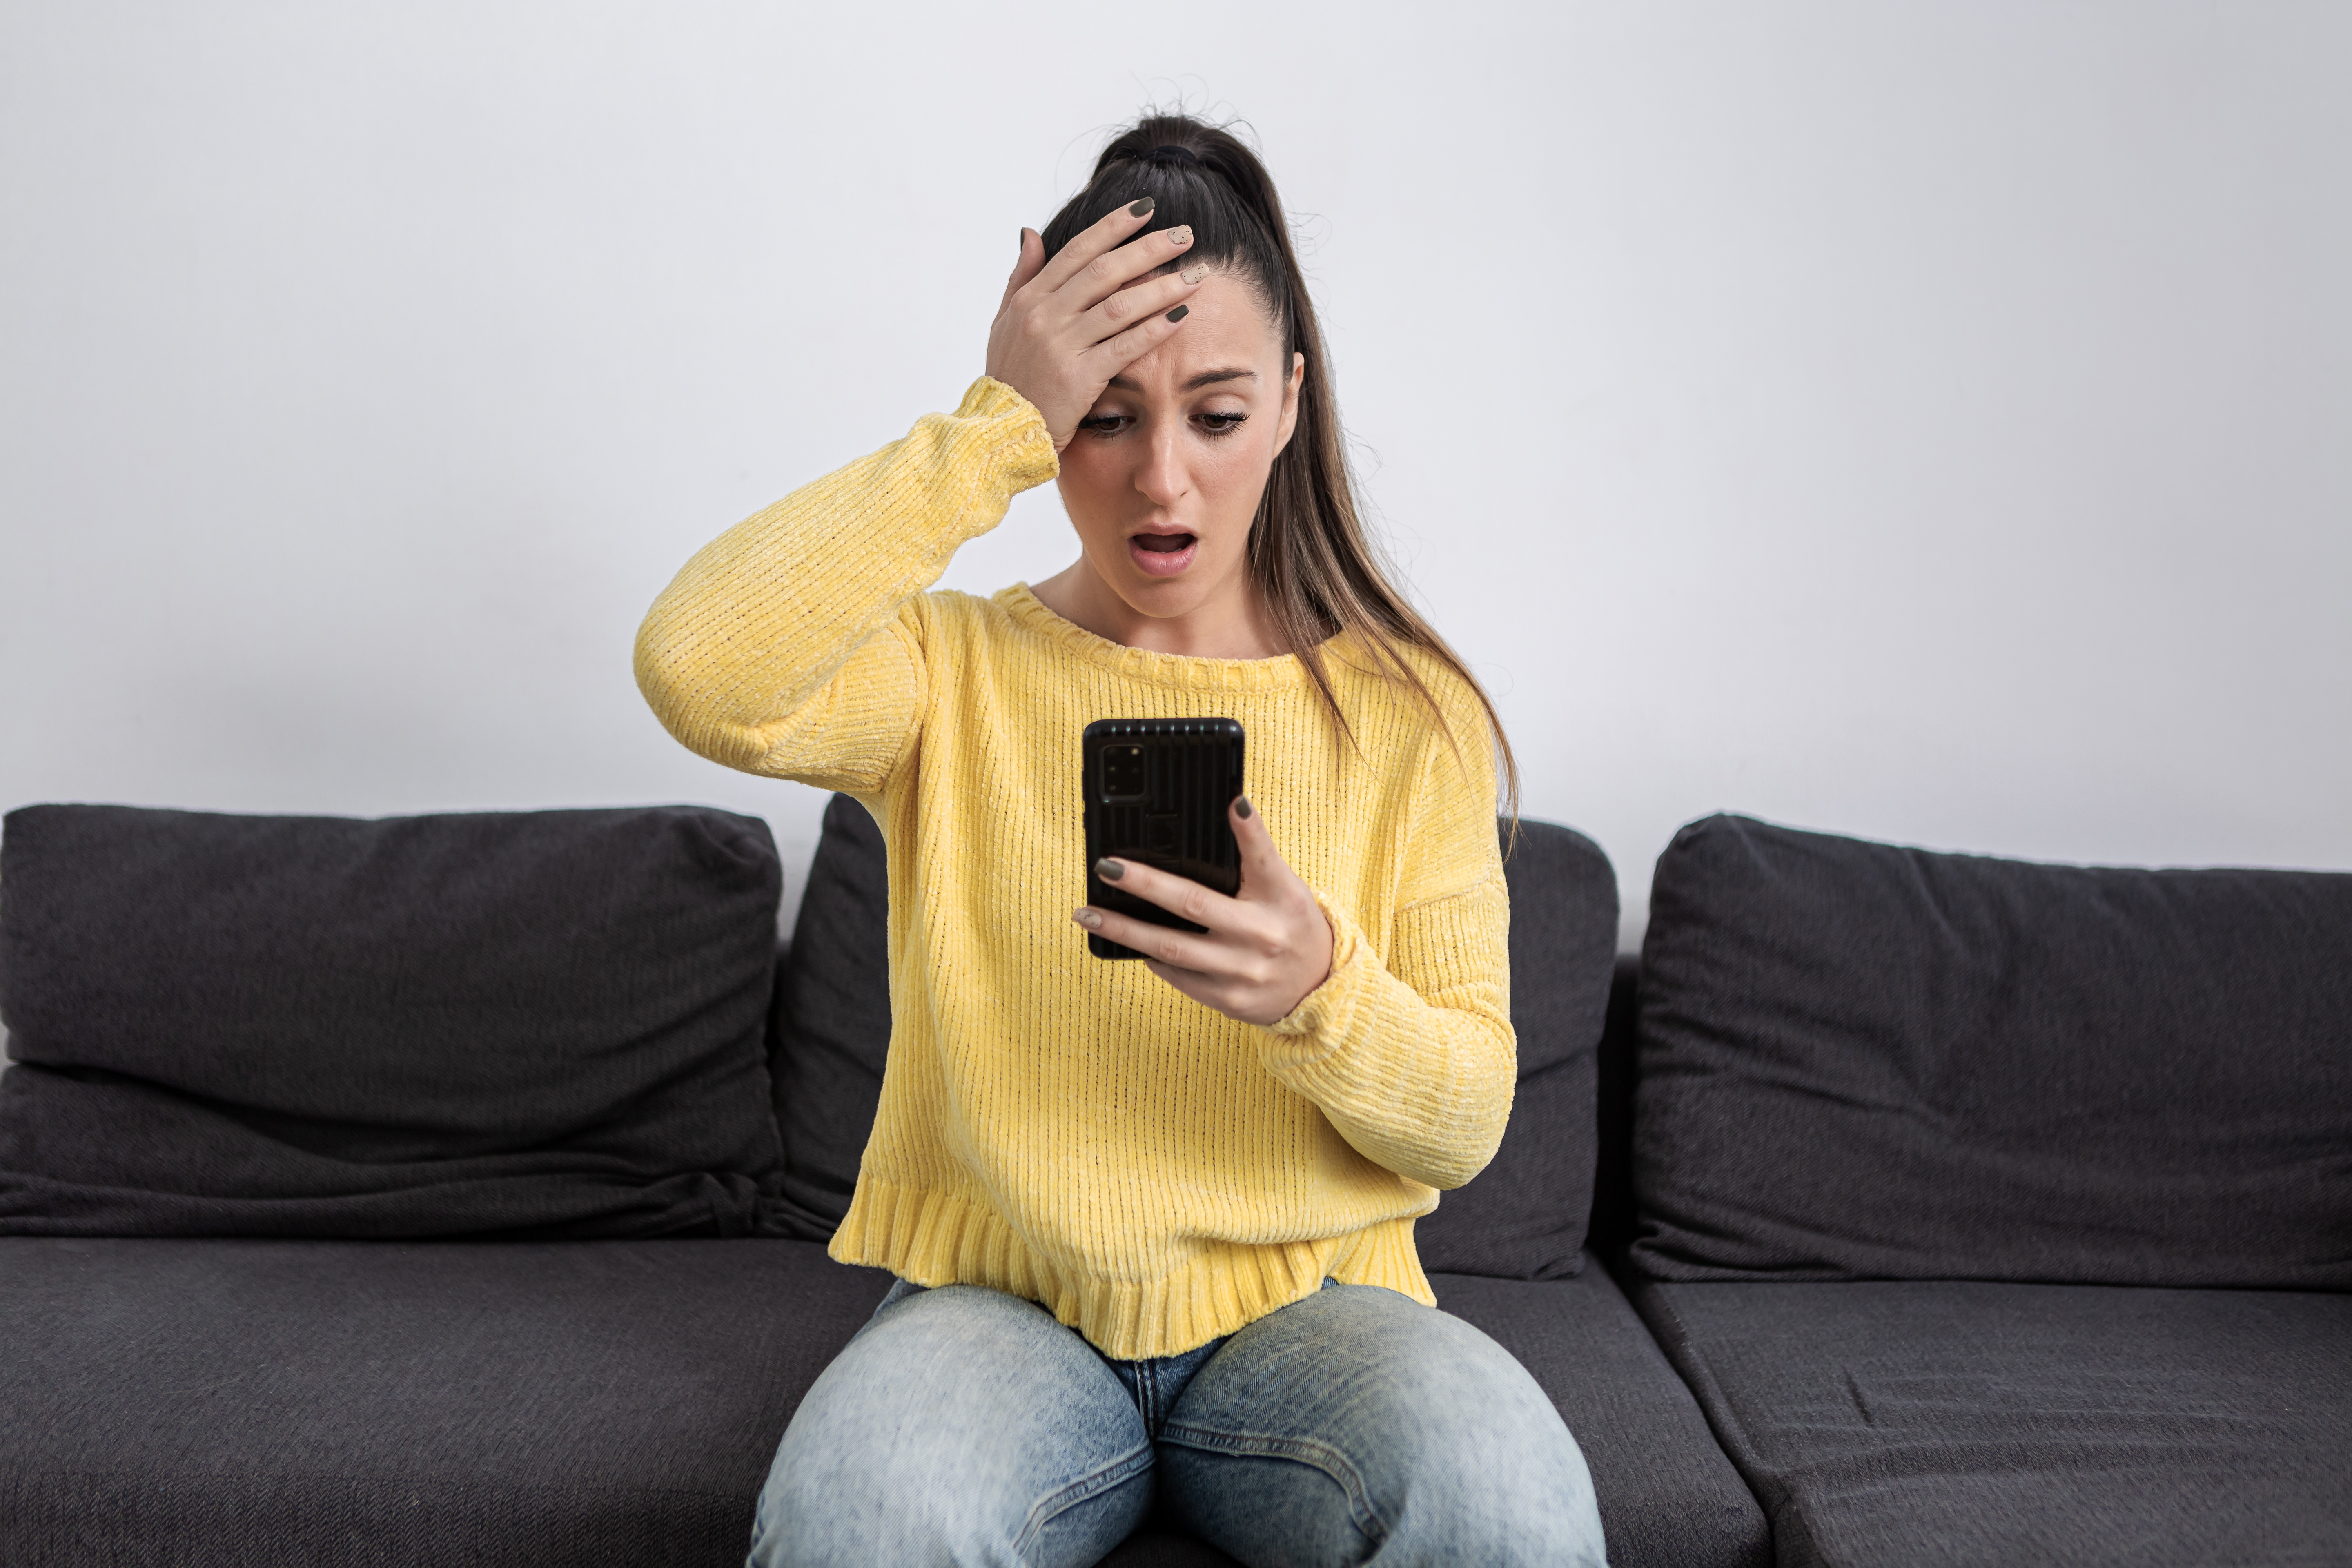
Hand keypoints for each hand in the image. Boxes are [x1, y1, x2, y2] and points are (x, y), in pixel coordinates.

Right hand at [987, 201, 1208, 450]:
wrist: (1001, 431)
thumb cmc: (1009, 377)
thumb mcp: (1004, 322)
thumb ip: (1021, 277)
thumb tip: (1029, 232)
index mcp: (1030, 298)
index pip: (1078, 251)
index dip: (1113, 226)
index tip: (1146, 209)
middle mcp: (1044, 316)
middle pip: (1105, 271)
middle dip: (1149, 248)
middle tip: (1186, 235)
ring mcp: (1061, 345)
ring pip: (1121, 305)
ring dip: (1163, 287)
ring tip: (1196, 274)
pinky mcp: (1079, 377)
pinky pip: (1125, 346)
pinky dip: (1155, 328)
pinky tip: (1182, 314)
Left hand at [1074, 798, 1335, 1026]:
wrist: (1319, 988)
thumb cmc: (1292, 925)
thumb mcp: (1284, 885)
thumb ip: (1257, 852)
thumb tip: (1234, 803)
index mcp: (1280, 899)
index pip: (1263, 859)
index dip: (1248, 831)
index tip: (1232, 803)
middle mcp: (1262, 936)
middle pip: (1193, 905)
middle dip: (1144, 884)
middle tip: (1105, 868)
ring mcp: (1242, 972)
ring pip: (1172, 948)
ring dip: (1126, 930)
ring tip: (1089, 915)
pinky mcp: (1228, 999)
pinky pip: (1179, 976)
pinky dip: (1152, 957)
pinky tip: (1130, 943)